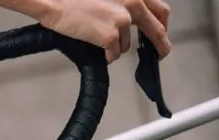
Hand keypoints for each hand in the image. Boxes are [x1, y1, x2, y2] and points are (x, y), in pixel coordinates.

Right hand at [37, 0, 171, 62]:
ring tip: (98, 40)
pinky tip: (95, 48)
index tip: (161, 32)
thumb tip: (132, 19)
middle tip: (160, 53)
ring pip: (126, 45)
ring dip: (116, 47)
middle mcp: (134, 3)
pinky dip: (106, 55)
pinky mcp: (110, 36)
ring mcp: (122, 20)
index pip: (160, 10)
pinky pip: (113, 55)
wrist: (56, 1)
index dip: (162, 24)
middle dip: (160, 45)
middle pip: (156, 30)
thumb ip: (124, 1)